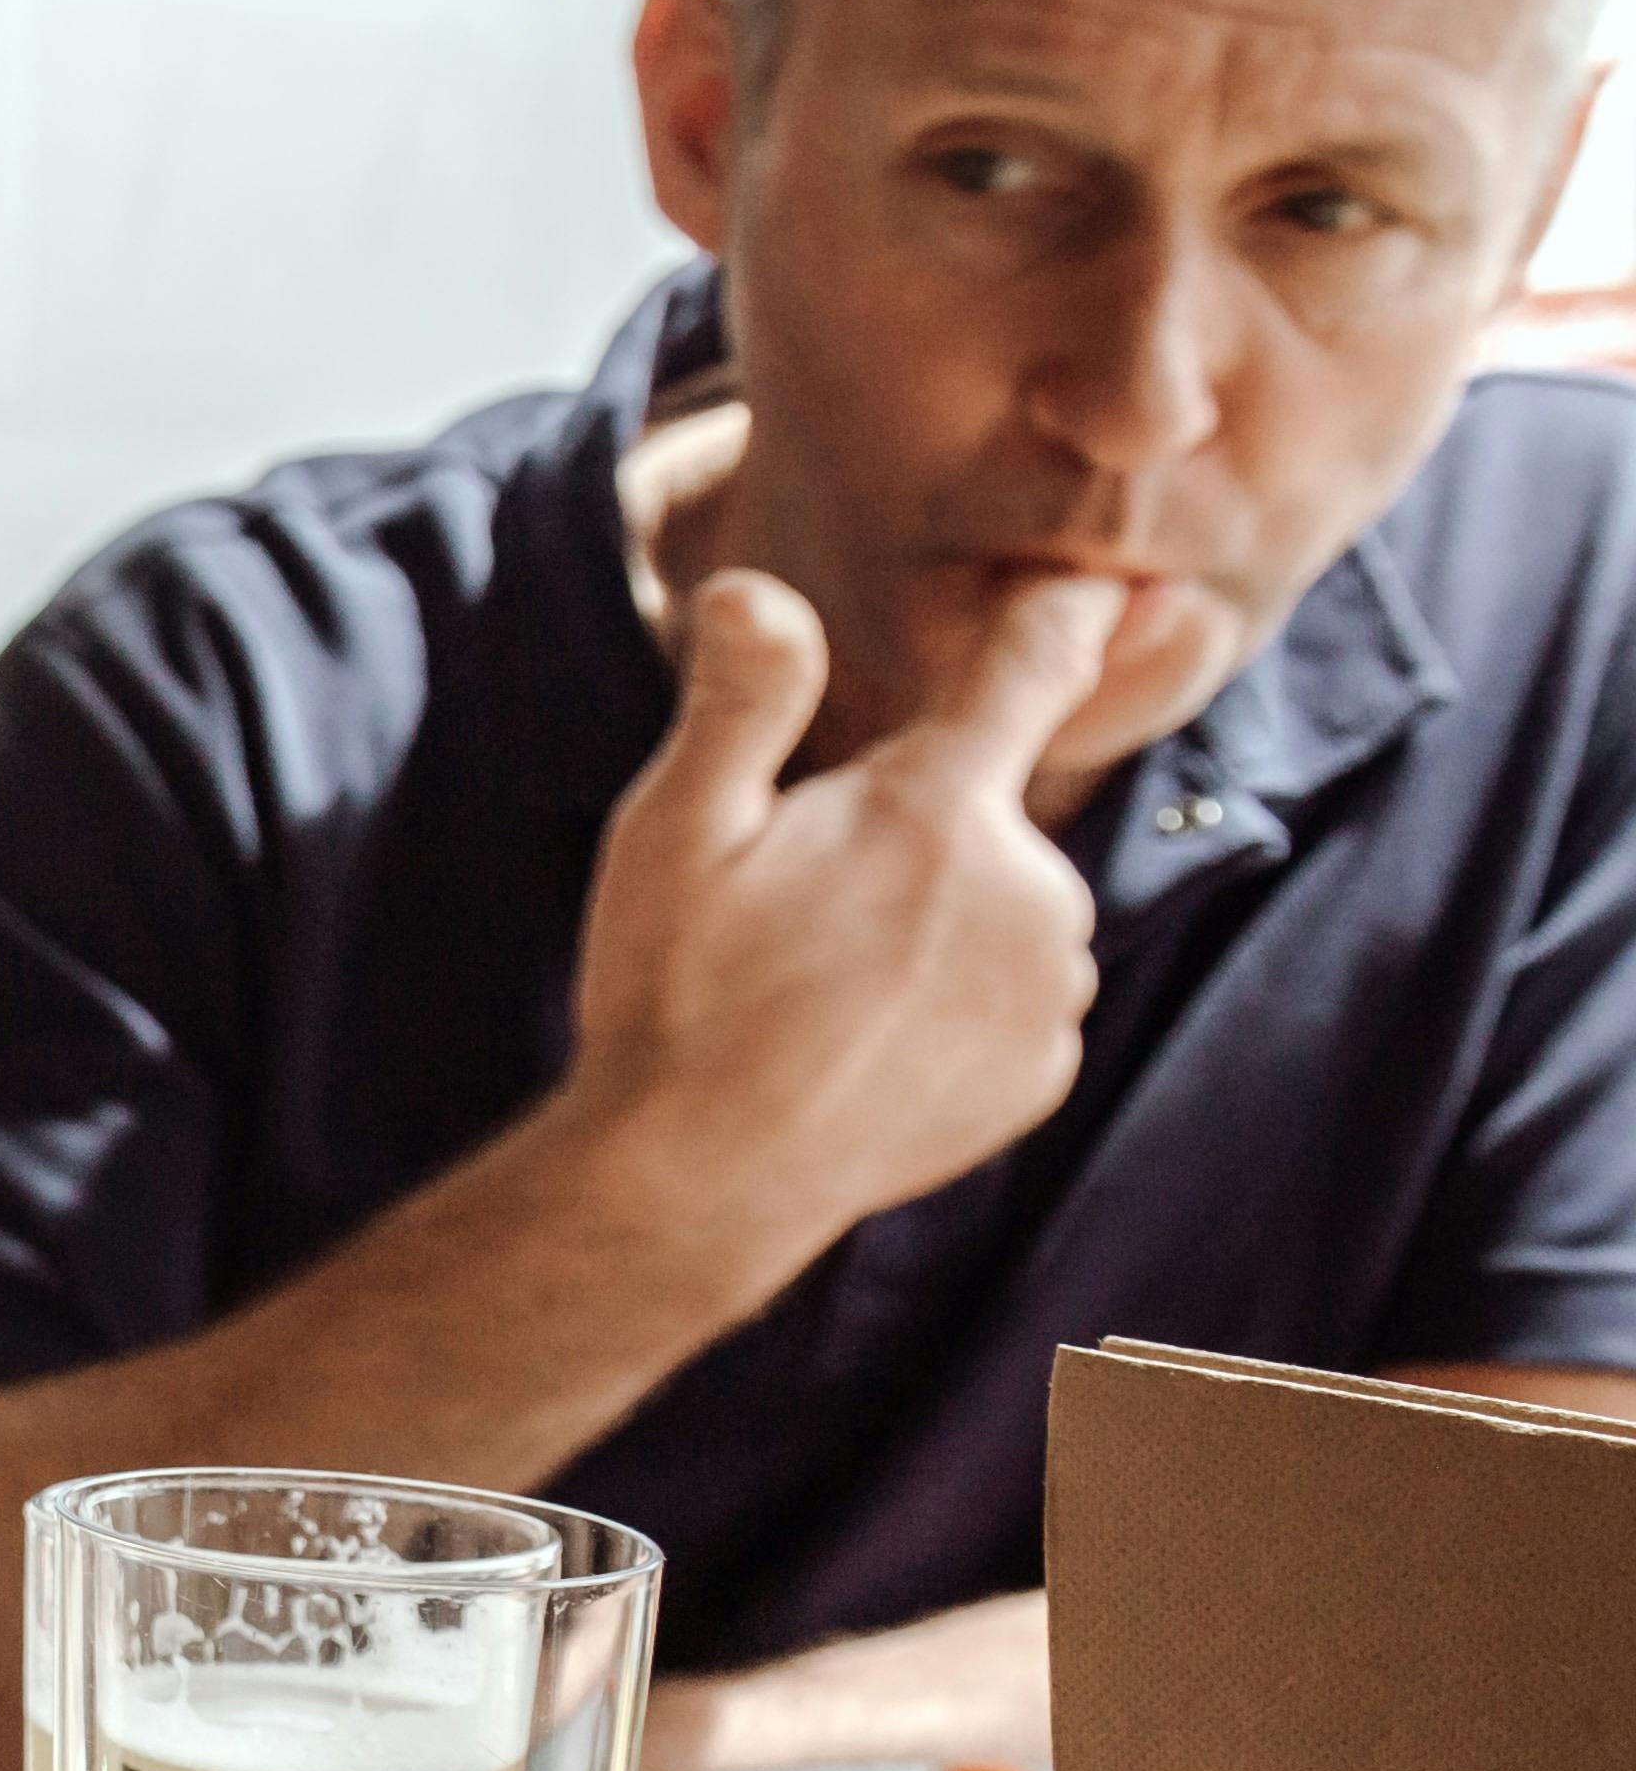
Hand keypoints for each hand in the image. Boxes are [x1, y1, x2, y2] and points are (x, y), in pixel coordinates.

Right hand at [560, 567, 1122, 1312]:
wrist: (696, 1184)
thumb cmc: (673, 998)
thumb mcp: (672, 830)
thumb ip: (743, 698)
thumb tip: (757, 587)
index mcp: (935, 807)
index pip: (1033, 665)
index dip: (1065, 613)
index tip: (1098, 586)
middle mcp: (1028, 887)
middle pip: (990, 819)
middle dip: (920, 841)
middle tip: (802, 915)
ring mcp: (1048, 987)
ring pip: (1012, 914)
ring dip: (945, 930)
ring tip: (828, 993)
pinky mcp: (1046, 1071)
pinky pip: (1020, 1006)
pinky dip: (961, 1014)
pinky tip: (867, 1046)